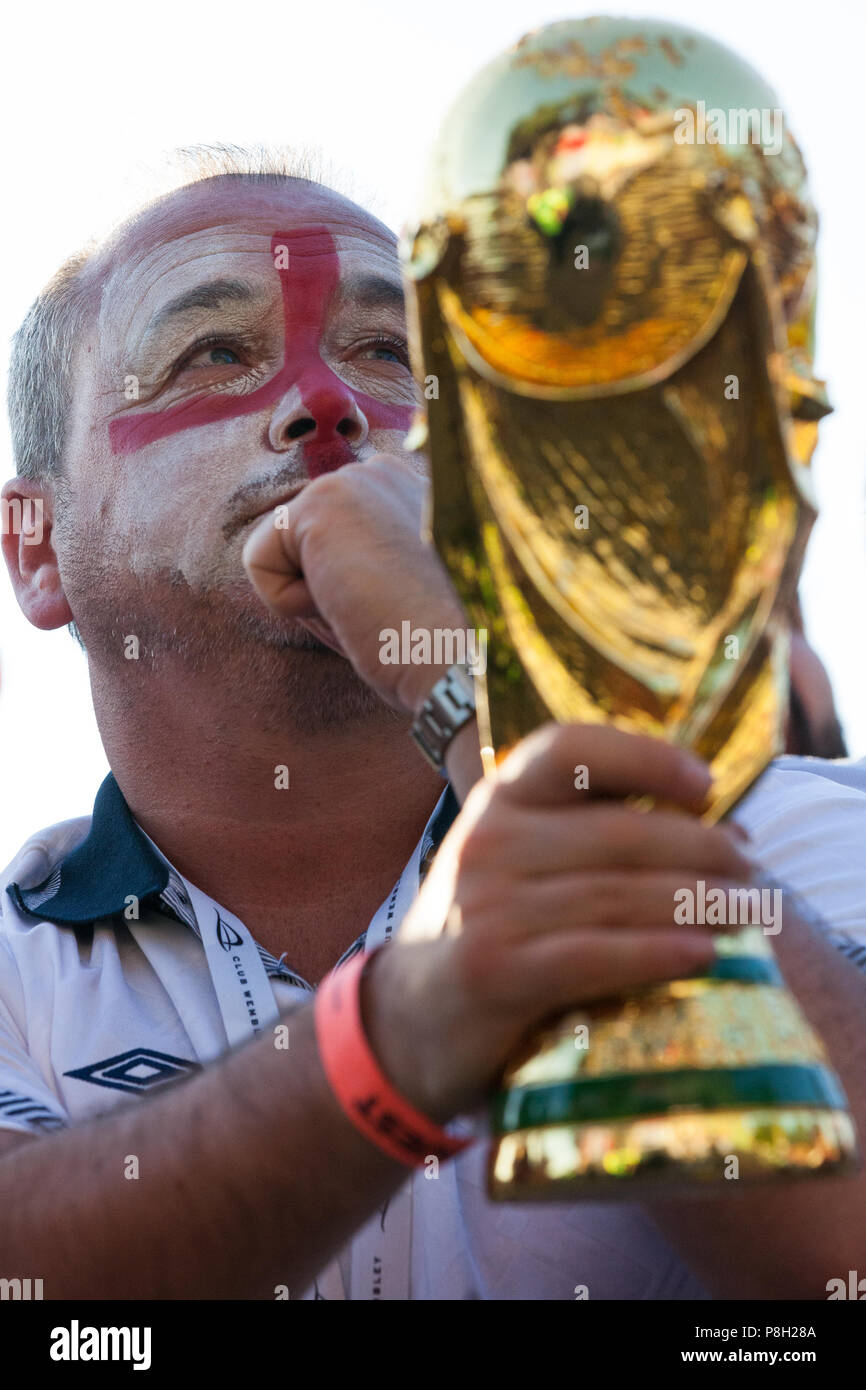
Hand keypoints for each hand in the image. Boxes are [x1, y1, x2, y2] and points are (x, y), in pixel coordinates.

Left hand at [242, 454, 468, 712]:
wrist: (464, 659)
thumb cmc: (439, 647)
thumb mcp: (403, 590)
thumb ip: (365, 563)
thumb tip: (314, 571)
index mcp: (409, 491)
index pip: (330, 540)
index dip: (345, 591)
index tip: (399, 609)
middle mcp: (384, 471)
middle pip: (299, 543)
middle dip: (325, 591)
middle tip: (383, 613)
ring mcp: (354, 479)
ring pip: (279, 553)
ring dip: (312, 600)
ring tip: (368, 609)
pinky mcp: (319, 502)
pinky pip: (258, 562)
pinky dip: (288, 604)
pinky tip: (347, 605)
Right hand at [362, 723, 754, 1122]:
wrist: (405, 1019)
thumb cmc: (484, 928)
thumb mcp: (511, 858)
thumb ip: (578, 828)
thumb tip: (702, 817)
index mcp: (498, 800)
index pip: (570, 749)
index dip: (645, 756)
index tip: (705, 784)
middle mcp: (489, 842)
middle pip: (618, 832)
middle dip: (701, 847)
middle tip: (750, 868)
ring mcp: (488, 907)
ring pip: (617, 895)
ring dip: (697, 903)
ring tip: (747, 913)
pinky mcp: (496, 971)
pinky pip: (594, 955)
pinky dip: (656, 953)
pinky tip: (702, 955)